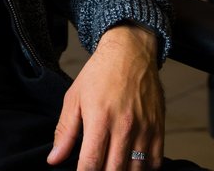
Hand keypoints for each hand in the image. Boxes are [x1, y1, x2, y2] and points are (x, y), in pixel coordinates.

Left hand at [48, 24, 164, 169]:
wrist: (130, 54)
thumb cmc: (99, 75)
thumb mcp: (74, 99)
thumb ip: (65, 132)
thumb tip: (54, 159)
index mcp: (99, 119)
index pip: (91, 162)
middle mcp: (124, 127)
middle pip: (114, 170)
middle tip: (95, 170)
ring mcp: (145, 129)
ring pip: (136, 170)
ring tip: (111, 167)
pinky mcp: (159, 129)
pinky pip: (155, 163)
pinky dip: (144, 170)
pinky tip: (131, 165)